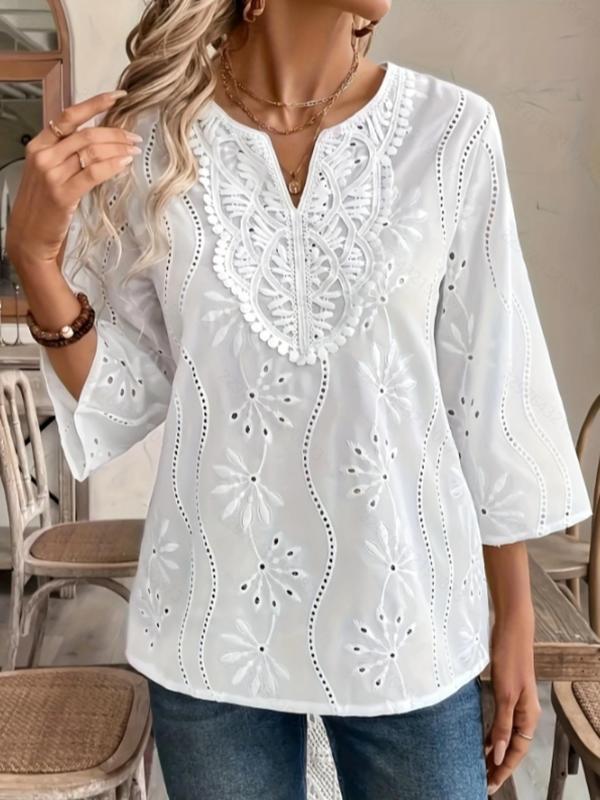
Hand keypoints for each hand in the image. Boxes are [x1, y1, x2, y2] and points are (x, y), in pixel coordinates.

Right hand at [6, 90, 142, 270]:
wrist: (29, 237)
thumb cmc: (43, 207)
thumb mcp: (49, 173)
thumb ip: (66, 155)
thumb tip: (97, 141)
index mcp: (39, 146)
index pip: (69, 116)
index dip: (95, 103)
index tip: (118, 97)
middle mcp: (43, 156)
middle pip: (86, 134)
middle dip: (115, 133)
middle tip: (134, 137)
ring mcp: (52, 174)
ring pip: (91, 151)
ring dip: (118, 149)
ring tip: (133, 151)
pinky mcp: (63, 193)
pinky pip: (93, 173)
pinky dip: (112, 166)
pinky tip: (124, 164)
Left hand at [485, 610, 541, 794]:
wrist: (511, 628)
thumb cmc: (510, 658)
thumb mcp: (505, 693)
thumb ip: (502, 725)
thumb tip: (498, 755)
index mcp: (528, 715)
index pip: (516, 750)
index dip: (503, 769)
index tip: (489, 786)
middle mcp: (525, 712)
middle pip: (512, 746)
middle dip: (498, 765)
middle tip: (483, 782)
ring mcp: (516, 701)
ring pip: (505, 734)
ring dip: (494, 750)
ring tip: (480, 767)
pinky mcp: (506, 692)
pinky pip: (500, 721)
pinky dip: (491, 733)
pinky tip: (481, 741)